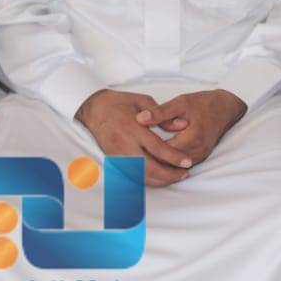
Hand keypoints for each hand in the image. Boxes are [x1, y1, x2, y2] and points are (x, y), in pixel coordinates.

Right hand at [77, 90, 191, 187]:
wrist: (94, 109)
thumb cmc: (119, 103)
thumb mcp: (143, 100)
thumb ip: (163, 115)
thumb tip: (182, 125)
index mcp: (133, 128)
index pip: (156, 148)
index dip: (173, 157)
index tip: (187, 162)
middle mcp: (124, 144)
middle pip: (149, 167)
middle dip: (169, 174)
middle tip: (184, 174)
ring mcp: (117, 155)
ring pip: (141, 175)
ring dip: (159, 180)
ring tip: (175, 177)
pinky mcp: (113, 160)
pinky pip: (132, 176)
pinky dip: (147, 180)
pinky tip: (159, 178)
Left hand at [135, 90, 246, 169]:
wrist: (225, 108)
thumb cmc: (203, 103)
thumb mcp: (181, 102)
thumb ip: (160, 112)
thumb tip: (139, 118)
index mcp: (192, 137)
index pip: (163, 151)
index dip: (145, 150)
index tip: (128, 146)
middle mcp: (197, 151)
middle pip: (167, 164)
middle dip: (148, 163)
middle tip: (126, 160)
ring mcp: (199, 156)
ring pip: (173, 169)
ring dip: (157, 167)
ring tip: (135, 164)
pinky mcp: (199, 157)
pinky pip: (180, 167)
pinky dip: (166, 166)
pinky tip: (152, 162)